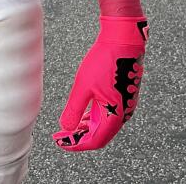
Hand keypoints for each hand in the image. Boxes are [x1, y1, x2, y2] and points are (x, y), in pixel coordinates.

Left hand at [53, 15, 147, 150]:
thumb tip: (66, 128)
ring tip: (69, 126)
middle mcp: (123, 114)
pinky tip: (84, 114)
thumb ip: (74, 110)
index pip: (95, 141)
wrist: (123, 40)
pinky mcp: (124, 95)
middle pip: (100, 135)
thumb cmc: (105, 61)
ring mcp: (125, 105)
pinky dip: (94, 117)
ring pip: (104, 125)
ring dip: (86, 127)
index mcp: (115, 116)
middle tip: (60, 135)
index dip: (76, 144)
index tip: (60, 141)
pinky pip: (108, 114)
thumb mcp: (84, 87)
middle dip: (79, 136)